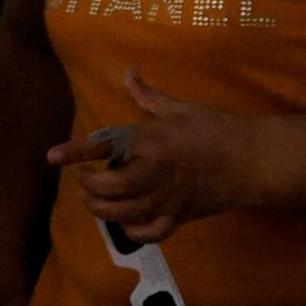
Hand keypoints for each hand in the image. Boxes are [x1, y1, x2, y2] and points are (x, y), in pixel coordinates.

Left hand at [64, 81, 263, 242]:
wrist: (253, 161)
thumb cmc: (217, 130)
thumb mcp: (180, 108)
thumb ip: (147, 95)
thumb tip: (127, 72)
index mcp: (151, 141)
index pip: (104, 146)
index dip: (75, 153)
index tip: (52, 157)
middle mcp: (154, 173)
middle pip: (109, 189)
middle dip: (88, 187)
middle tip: (84, 180)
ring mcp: (167, 199)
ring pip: (123, 215)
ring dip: (102, 210)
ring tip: (94, 201)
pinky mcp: (180, 217)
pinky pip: (149, 233)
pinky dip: (132, 231)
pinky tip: (126, 222)